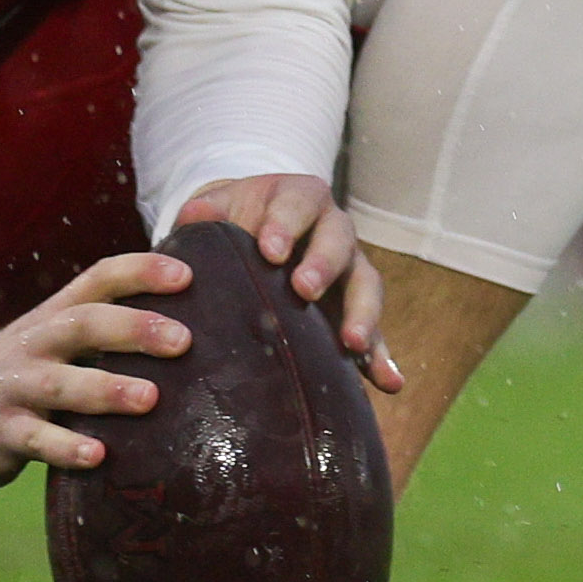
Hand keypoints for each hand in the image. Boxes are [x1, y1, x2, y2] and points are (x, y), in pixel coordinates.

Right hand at [0, 248, 197, 491]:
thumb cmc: (20, 377)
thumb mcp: (54, 343)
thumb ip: (105, 330)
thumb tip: (189, 317)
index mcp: (54, 315)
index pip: (98, 279)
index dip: (141, 271)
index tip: (188, 275)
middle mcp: (34, 344)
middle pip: (83, 324)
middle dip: (133, 328)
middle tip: (183, 340)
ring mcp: (14, 388)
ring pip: (61, 384)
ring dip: (107, 389)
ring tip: (150, 398)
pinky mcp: (0, 433)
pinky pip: (36, 440)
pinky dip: (67, 448)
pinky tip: (99, 455)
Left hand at [168, 169, 399, 392]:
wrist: (251, 235)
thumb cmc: (234, 221)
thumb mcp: (219, 208)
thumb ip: (205, 213)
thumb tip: (194, 216)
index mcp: (301, 199)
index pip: (299, 203)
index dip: (287, 223)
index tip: (269, 249)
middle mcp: (333, 230)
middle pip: (339, 241)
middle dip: (324, 265)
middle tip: (304, 290)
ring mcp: (348, 270)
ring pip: (366, 284)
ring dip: (363, 313)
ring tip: (352, 342)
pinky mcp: (352, 309)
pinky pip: (375, 332)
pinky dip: (381, 357)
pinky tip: (388, 383)